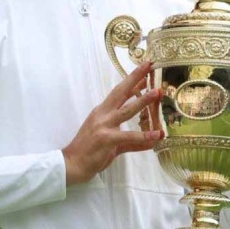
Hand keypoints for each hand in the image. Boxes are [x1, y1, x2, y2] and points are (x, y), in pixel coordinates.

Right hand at [62, 62, 163, 185]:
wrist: (72, 164)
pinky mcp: (106, 140)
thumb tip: (151, 141)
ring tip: (157, 92)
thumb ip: (132, 141)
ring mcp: (104, 126)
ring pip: (126, 110)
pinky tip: (157, 134)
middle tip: (149, 65)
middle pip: (121, 92)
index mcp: (102, 112)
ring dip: (142, 100)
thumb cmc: (89, 152)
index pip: (119, 92)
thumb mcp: (112, 143)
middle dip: (135, 78)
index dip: (131, 80)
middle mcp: (103, 115)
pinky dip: (144, 136)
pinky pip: (128, 137)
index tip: (144, 69)